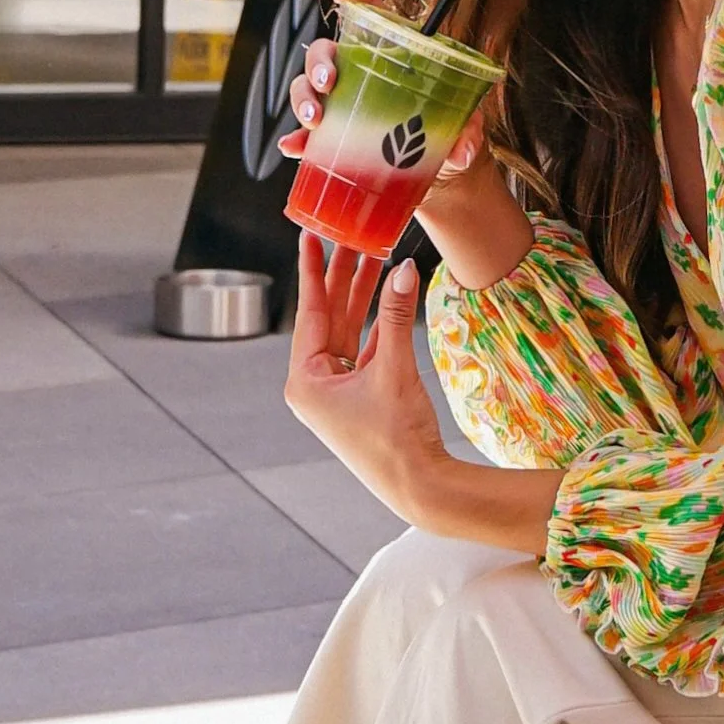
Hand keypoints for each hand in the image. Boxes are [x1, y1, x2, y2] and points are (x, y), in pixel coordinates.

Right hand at [277, 0, 489, 179]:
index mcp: (392, 53)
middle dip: (320, 63)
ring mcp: (343, 102)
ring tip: (314, 120)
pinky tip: (294, 148)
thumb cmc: (450, 132)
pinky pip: (307, 134)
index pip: (370, 12)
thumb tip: (463, 150)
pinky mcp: (333, 136)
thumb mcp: (465, 126)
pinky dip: (297, 140)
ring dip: (303, 98)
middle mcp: (360, 71)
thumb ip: (469, 131)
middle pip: (326, 51)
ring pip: (308, 86)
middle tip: (330, 83)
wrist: (439, 172)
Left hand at [283, 233, 449, 523]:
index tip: (310, 236)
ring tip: (374, 256)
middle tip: (353, 237)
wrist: (418, 486)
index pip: (310, 312)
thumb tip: (405, 270)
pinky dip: (378, 324)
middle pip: (329, 318)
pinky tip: (388, 296)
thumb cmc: (396, 438)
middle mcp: (315, 384)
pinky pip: (365, 350)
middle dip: (344, 278)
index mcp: (305, 380)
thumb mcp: (394, 369)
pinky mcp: (361, 397)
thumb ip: (397, 317)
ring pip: (349, 331)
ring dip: (363, 298)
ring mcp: (338, 391)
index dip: (313, 270)